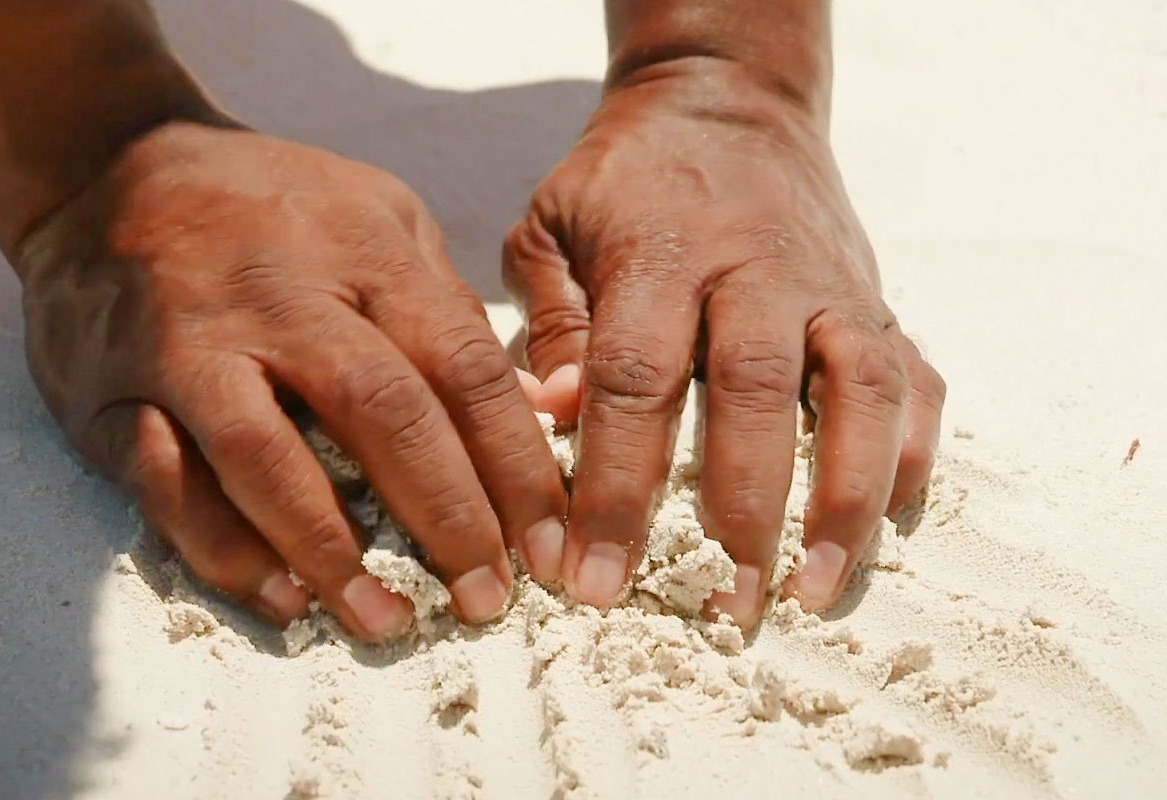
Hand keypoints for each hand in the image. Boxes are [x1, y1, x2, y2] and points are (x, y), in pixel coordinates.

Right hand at [18, 122, 566, 637]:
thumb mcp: (381, 215)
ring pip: (268, 457)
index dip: (517, 467)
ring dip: (332, 552)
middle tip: (489, 599)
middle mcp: (283, 301)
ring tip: (388, 620)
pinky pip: (168, 484)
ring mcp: (193, 347)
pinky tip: (282, 598)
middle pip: (385, 416)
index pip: (464, 370)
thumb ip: (449, 306)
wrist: (109, 168)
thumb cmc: (272, 204)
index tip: (549, 544)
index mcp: (367, 256)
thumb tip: (530, 405)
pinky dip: (225, 551)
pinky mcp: (116, 393)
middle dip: (448, 518)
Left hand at [504, 59, 944, 623]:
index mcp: (660, 254)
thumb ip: (549, 320)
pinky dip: (913, 449)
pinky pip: (913, 377)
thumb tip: (552, 416)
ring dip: (848, 500)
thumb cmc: (625, 177)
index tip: (592, 576)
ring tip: (818, 588)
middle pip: (754, 396)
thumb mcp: (551, 224)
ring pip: (860, 393)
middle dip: (742, 511)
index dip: (613, 487)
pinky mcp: (875, 295)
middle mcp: (756, 270)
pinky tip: (894, 516)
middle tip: (725, 605)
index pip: (632, 383)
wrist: (725, 97)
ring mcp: (829, 283)